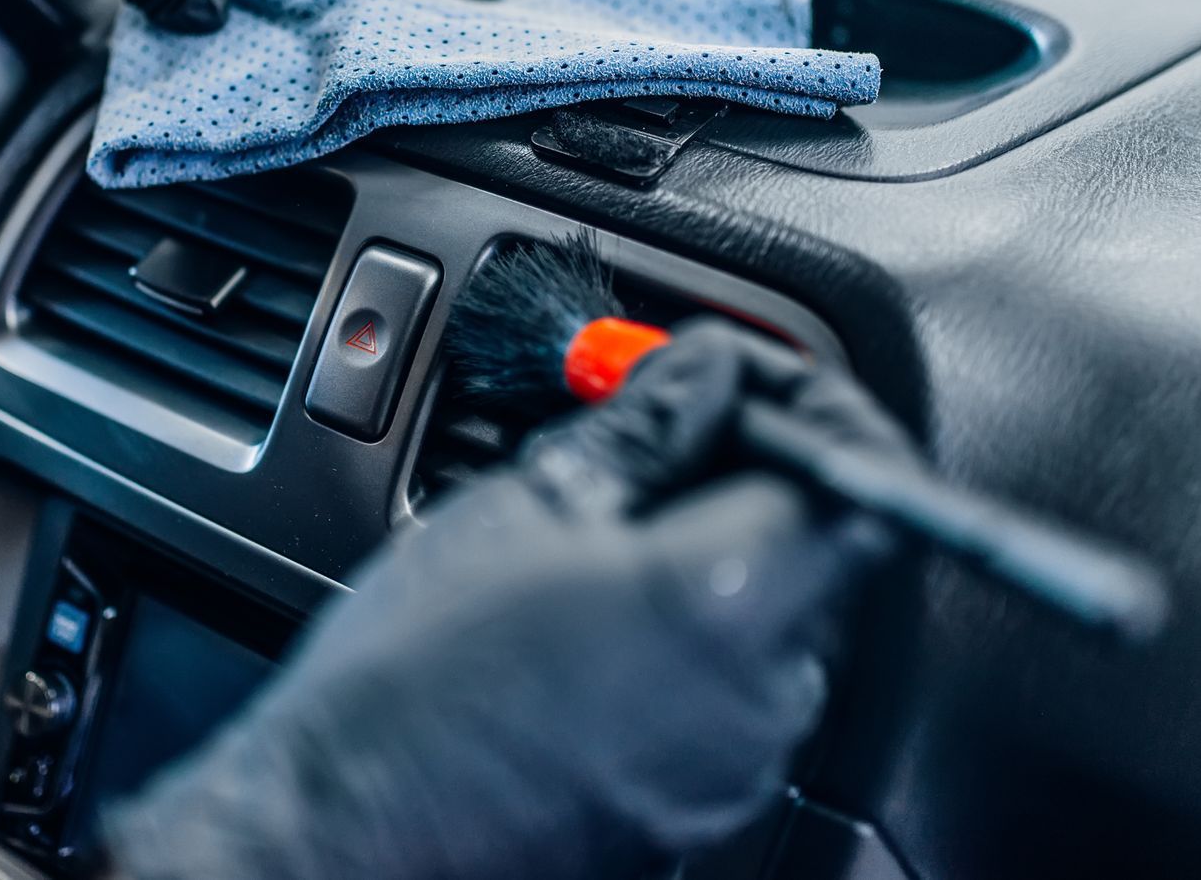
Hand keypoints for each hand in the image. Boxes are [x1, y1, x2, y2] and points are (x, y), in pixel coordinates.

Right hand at [101, 321, 914, 879]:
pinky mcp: (699, 806)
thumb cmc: (406, 681)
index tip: (749, 377)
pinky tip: (595, 615)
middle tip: (659, 432)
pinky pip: (732, 693)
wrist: (340, 828)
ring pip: (775, 620)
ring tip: (601, 531)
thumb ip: (644, 430)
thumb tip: (706, 372)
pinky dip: (690, 635)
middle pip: (818, 546)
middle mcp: (760, 696)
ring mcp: (735, 764)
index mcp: (724, 600)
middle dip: (752, 473)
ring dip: (716, 553)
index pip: (859, 472)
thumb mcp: (520, 509)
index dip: (817, 403)